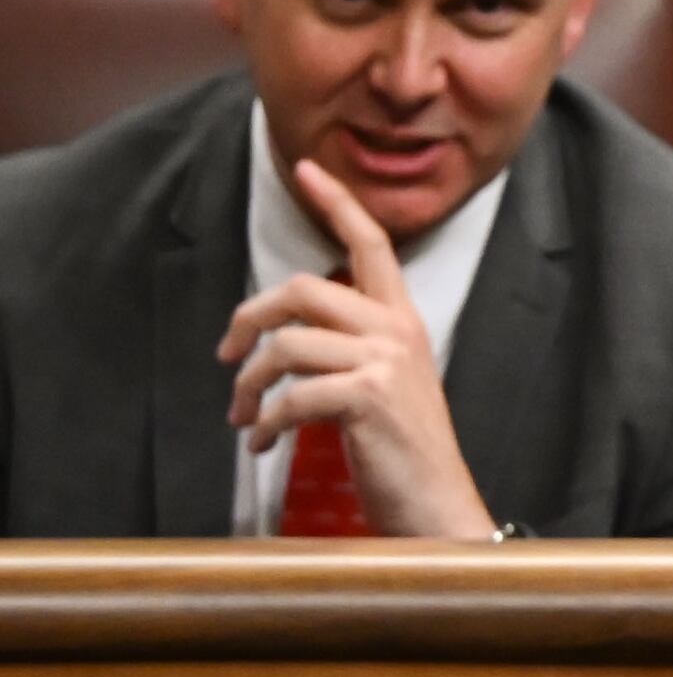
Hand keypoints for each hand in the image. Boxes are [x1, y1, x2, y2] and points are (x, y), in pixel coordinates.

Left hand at [218, 159, 493, 540]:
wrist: (439, 507)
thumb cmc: (405, 451)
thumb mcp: (383, 385)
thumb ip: (348, 348)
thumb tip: (279, 336)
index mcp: (402, 322)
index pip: (372, 246)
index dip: (338, 203)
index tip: (307, 169)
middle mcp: (397, 332)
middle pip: (301, 289)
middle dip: (248, 321)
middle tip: (228, 358)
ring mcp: (385, 363)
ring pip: (285, 344)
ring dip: (248, 386)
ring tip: (245, 417)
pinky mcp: (367, 398)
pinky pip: (291, 395)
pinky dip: (265, 424)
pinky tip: (263, 444)